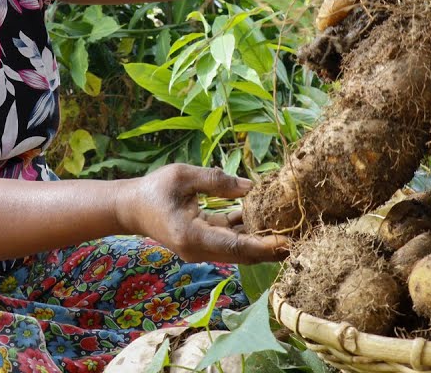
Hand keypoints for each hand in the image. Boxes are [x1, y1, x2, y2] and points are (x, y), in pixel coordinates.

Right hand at [117, 164, 289, 263]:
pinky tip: (267, 221)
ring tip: (291, 232)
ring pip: (239, 250)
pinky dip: (248, 234)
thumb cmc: (154, 189)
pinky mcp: (203, 245)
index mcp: (192, 235)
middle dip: (271, 248)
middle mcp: (199, 250)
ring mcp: (201, 250)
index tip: (287, 241)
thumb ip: (217, 181)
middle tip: (301, 239)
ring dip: (263, 243)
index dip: (263, 244)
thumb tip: (251, 187)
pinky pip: (230, 242)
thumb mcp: (183, 176)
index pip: (235, 245)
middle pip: (243, 254)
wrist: (129, 208)